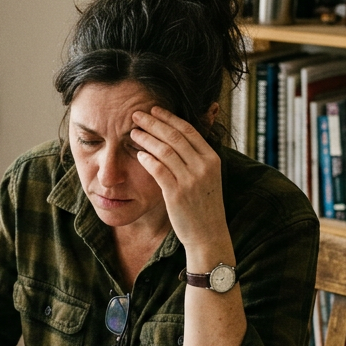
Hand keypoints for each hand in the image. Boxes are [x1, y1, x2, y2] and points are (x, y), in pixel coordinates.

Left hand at [130, 106, 229, 264]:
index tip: (154, 109)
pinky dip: (147, 158)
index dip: (169, 118)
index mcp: (212, 159)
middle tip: (137, 114)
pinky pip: (158, 169)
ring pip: (164, 150)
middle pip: (174, 136)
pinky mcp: (177, 194)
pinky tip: (138, 154)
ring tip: (133, 132)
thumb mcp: (208, 178)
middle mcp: (203, 166)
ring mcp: (191, 180)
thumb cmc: (204, 206)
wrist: (208, 235)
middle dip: (153, 123)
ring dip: (146, 138)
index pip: (188, 130)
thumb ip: (196, 158)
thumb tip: (177, 138)